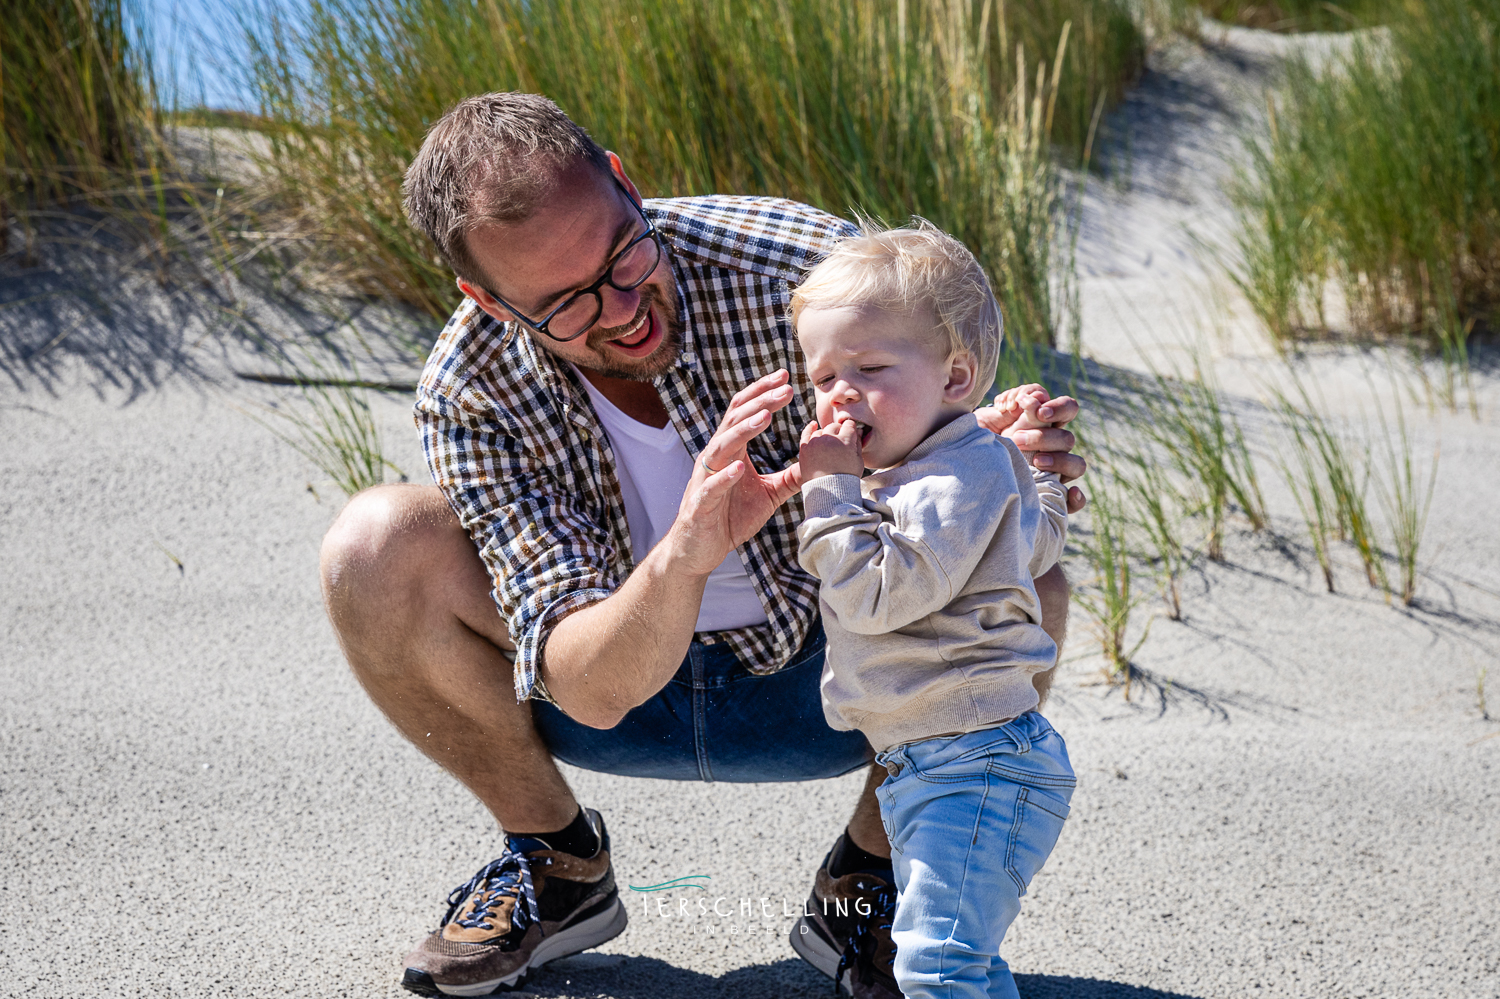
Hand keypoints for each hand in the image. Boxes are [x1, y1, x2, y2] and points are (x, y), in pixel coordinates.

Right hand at [668, 369, 802, 576]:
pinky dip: (724, 476)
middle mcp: (716, 458)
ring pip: (721, 447)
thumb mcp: (768, 494)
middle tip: (785, 389)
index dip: (763, 394)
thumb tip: (816, 459)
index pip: (745, 413)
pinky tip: (739, 467)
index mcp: (731, 452)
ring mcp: (705, 479)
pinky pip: (712, 486)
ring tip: (764, 417)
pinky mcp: (700, 504)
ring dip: (743, 431)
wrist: (698, 550)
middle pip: (735, 421)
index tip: (785, 378)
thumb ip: (790, 476)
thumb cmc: (729, 518)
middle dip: (760, 403)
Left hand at [797, 418, 863, 481]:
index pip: (849, 425)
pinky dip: (810, 428)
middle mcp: (830, 438)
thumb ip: (858, 444)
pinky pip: (806, 433)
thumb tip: (859, 431)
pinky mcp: (805, 447)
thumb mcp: (858, 461)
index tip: (850, 435)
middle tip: (839, 444)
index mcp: (845, 440)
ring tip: (829, 447)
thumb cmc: (846, 477)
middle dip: (839, 432)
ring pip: (822, 431)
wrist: (828, 491)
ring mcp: (816, 442)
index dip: (851, 429)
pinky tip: (813, 425)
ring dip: (826, 436)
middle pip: (835, 427)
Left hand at [974, 383, 1087, 512]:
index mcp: (1044, 424)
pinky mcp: (1052, 495)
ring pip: (1076, 464)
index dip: (1059, 408)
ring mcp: (1055, 472)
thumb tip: (1029, 398)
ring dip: (1059, 461)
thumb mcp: (986, 420)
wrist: (966, 470)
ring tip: (1035, 462)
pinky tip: (1071, 494)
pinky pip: (1074, 501)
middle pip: (1067, 438)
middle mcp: (1053, 447)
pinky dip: (1077, 498)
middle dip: (1043, 437)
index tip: (1038, 411)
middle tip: (1016, 439)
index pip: (1067, 409)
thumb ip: (1008, 406)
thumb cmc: (977, 440)